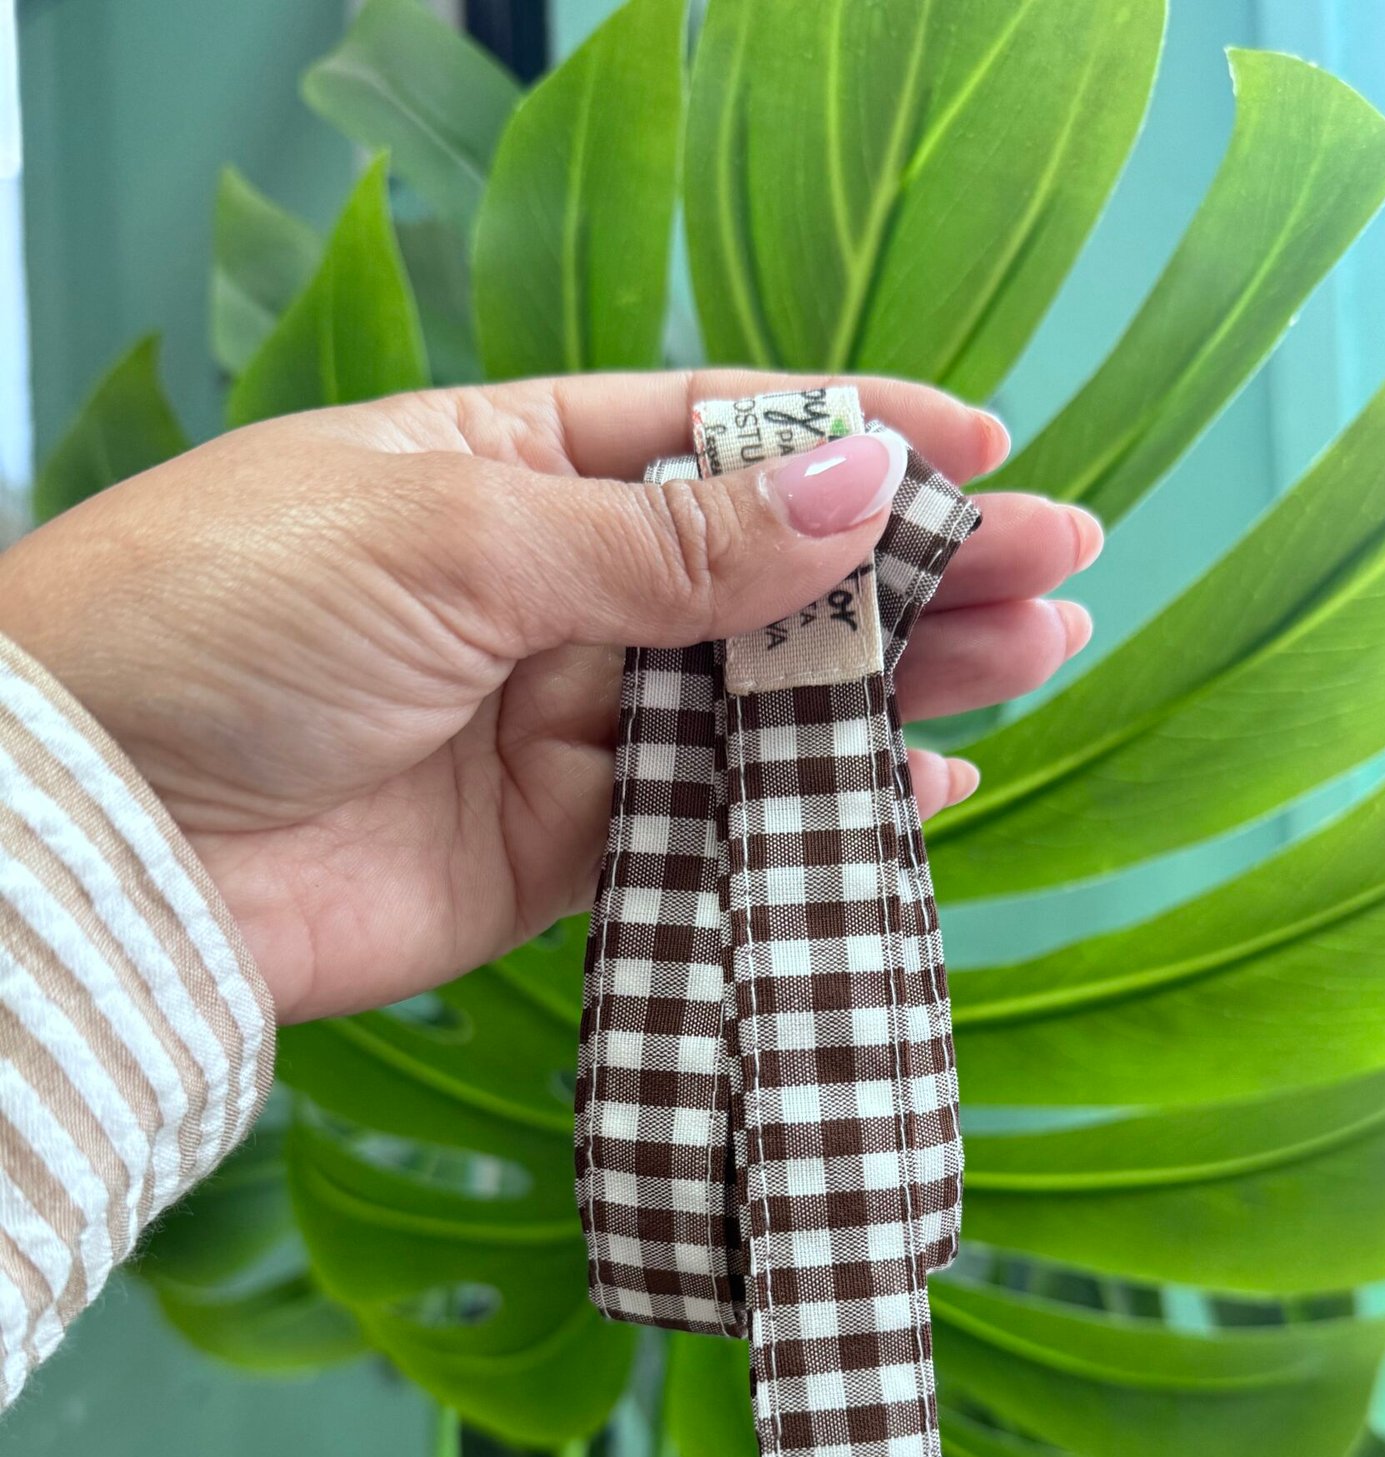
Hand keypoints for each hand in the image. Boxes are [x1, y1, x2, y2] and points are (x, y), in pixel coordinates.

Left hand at [0, 371, 1099, 1022]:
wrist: (97, 836)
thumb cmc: (222, 620)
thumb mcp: (456, 537)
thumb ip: (663, 544)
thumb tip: (852, 492)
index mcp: (501, 462)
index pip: (711, 438)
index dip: (850, 443)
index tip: (985, 448)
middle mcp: (537, 592)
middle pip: (759, 578)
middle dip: (906, 573)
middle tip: (1055, 573)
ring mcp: (548, 729)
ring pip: (753, 708)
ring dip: (887, 690)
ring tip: (1030, 660)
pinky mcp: (546, 857)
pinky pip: (704, 831)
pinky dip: (807, 819)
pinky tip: (916, 789)